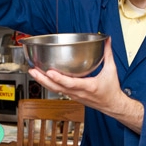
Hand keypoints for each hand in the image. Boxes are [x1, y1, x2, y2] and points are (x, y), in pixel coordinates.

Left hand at [28, 37, 142, 130]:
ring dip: (43, 81)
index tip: (50, 72)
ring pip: (55, 90)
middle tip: (33, 70)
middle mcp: (79, 93)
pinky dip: (49, 84)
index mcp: (89, 86)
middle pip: (57, 87)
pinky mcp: (72, 97)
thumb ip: (108, 54)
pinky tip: (42, 77)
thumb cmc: (111, 90)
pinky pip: (58, 90)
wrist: (112, 105)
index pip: (71, 83)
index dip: (59, 78)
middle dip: (43, 79)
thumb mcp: (111, 70)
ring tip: (33, 72)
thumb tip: (106, 40)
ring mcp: (74, 96)